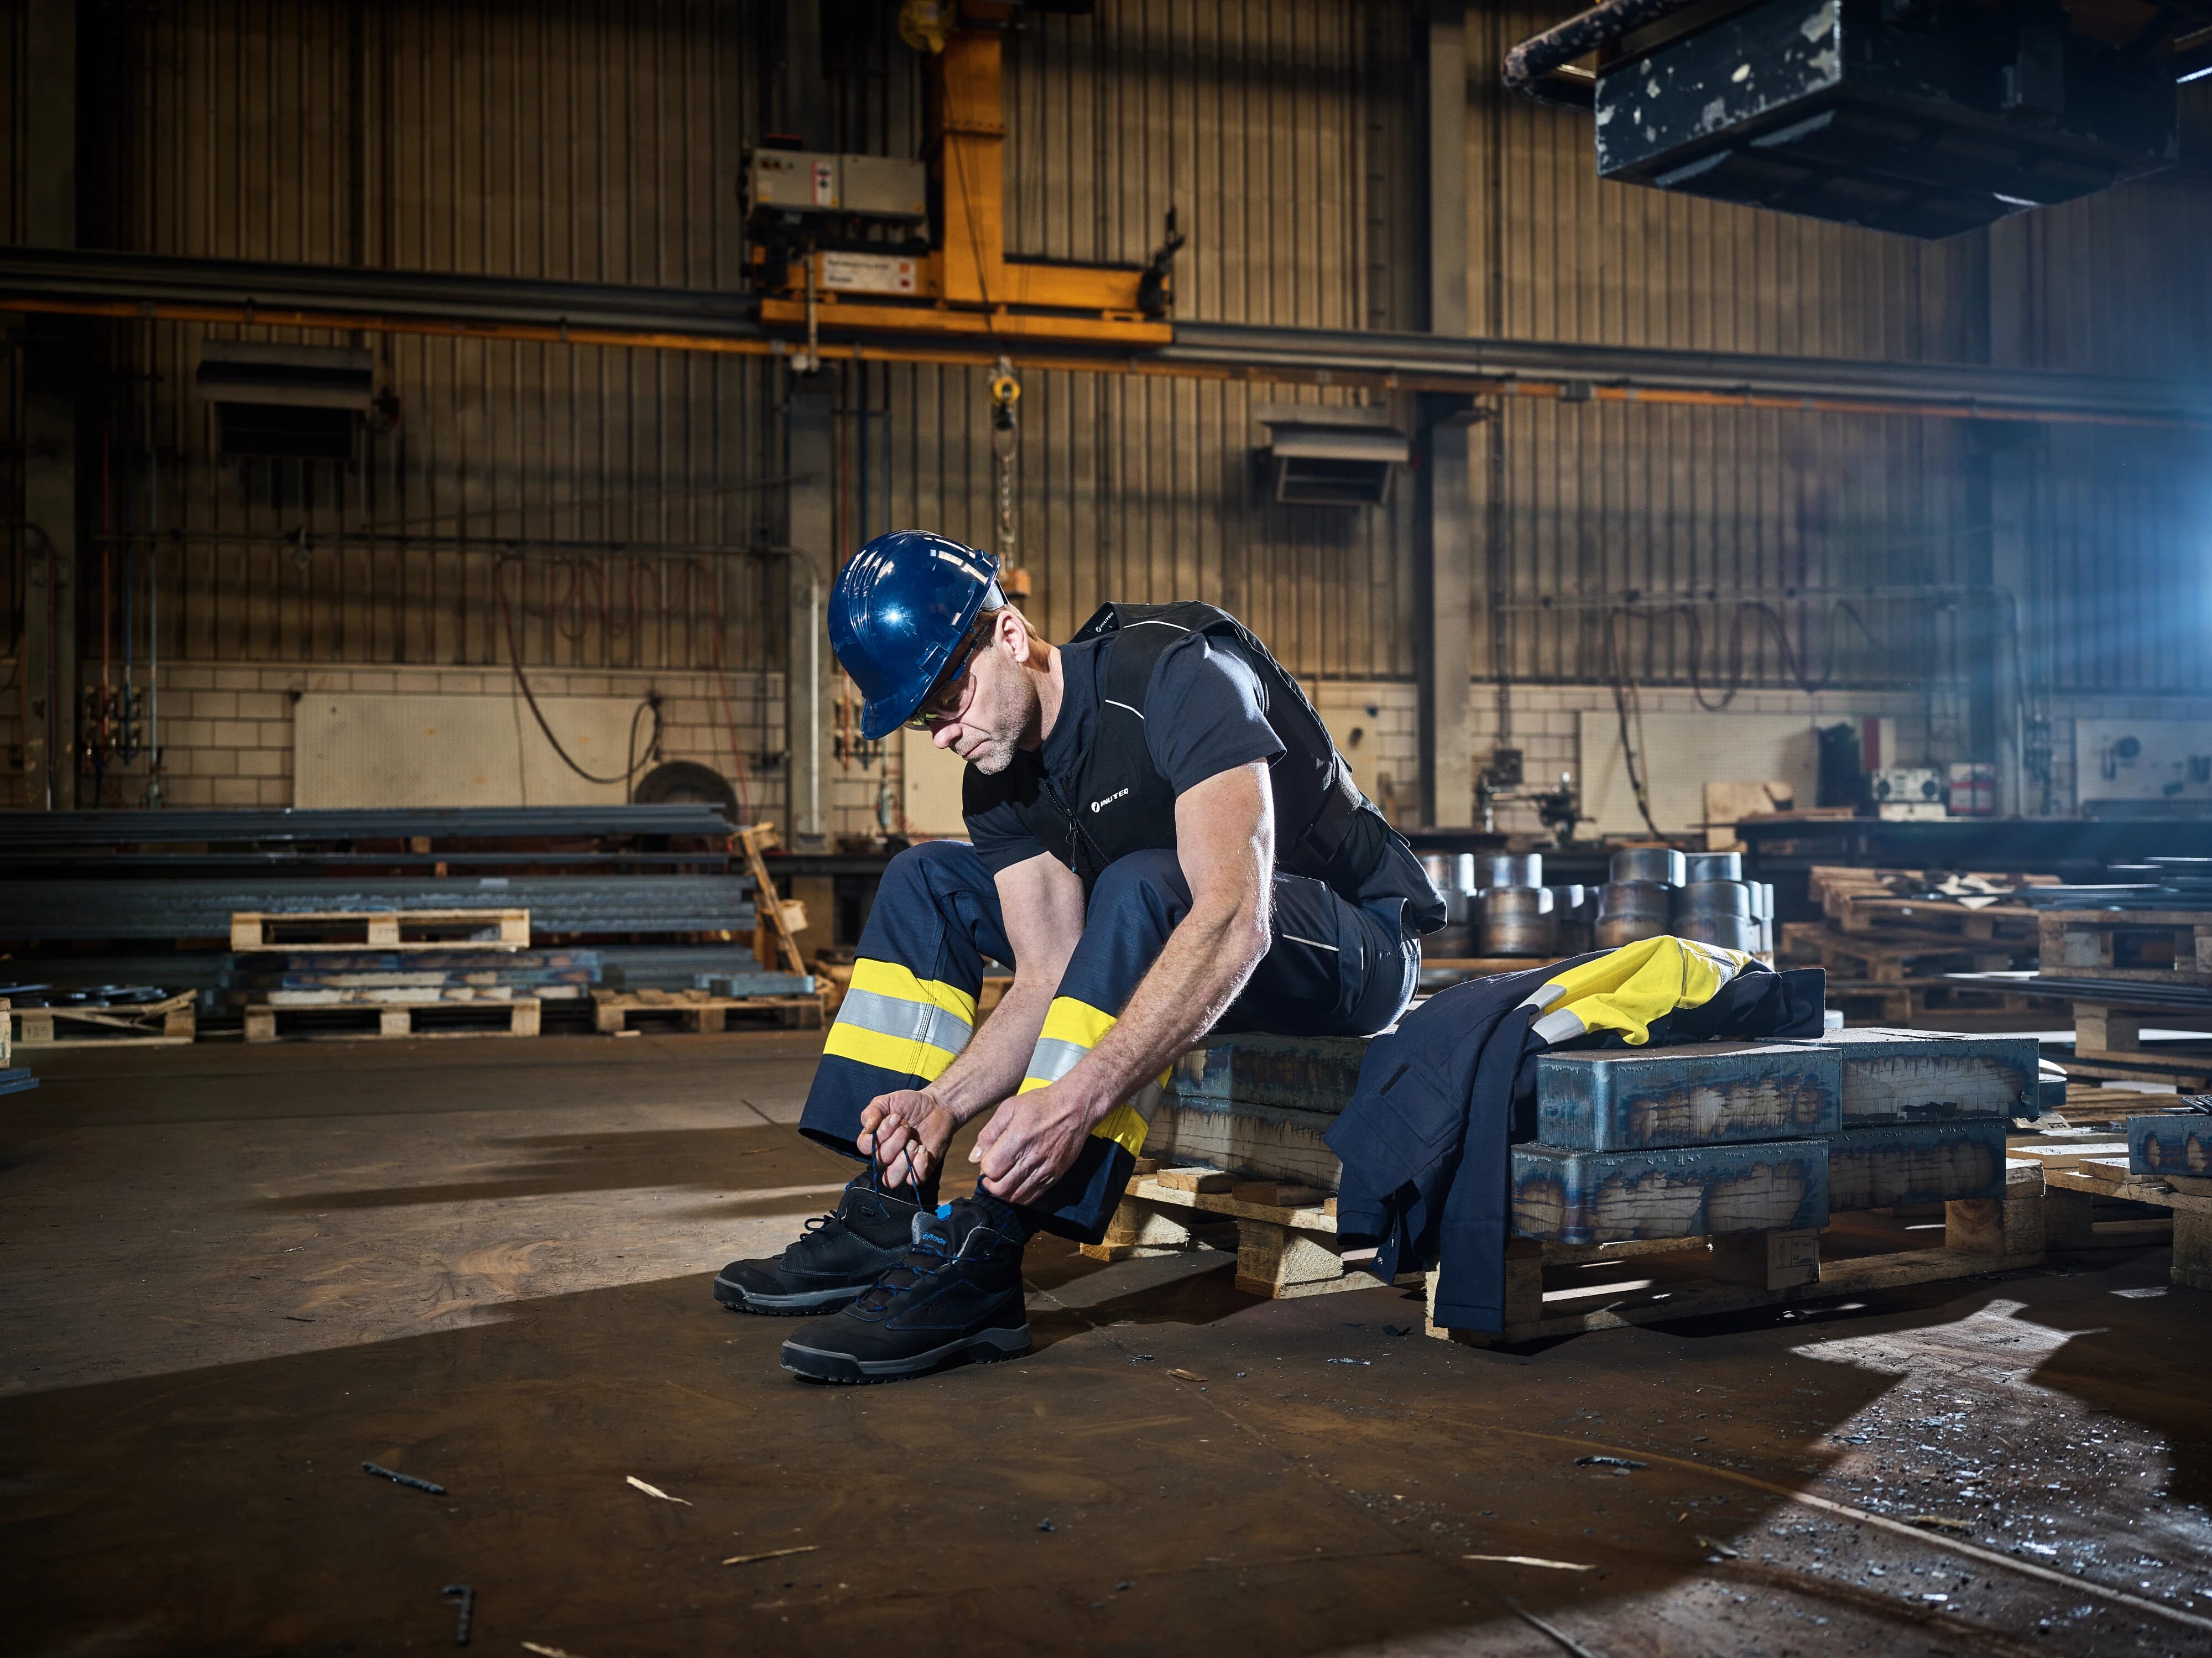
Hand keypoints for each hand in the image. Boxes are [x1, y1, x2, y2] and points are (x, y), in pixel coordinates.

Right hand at [857, 1090, 956, 1190]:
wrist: (937, 1105)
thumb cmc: (910, 1104)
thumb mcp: (888, 1101)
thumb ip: (873, 1111)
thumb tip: (868, 1127)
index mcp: (875, 1140)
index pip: (865, 1146)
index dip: (880, 1134)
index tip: (896, 1117)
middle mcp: (886, 1155)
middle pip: (880, 1161)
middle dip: (895, 1142)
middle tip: (907, 1127)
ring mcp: (903, 1163)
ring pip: (892, 1179)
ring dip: (903, 1161)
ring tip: (914, 1143)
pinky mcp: (920, 1168)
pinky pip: (913, 1181)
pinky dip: (918, 1167)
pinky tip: (924, 1150)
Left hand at [971, 1080, 1103, 1207]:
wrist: (1075, 1108)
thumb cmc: (1041, 1104)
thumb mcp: (1009, 1108)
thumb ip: (989, 1133)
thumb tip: (974, 1157)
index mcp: (1017, 1139)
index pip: (991, 1169)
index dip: (984, 1167)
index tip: (988, 1159)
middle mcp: (1032, 1158)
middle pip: (1001, 1189)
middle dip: (990, 1184)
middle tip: (992, 1173)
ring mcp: (1045, 1170)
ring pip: (1016, 1197)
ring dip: (1004, 1191)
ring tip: (1004, 1178)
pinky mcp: (1055, 1176)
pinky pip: (1033, 1197)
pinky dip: (1020, 1195)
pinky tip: (1018, 1182)